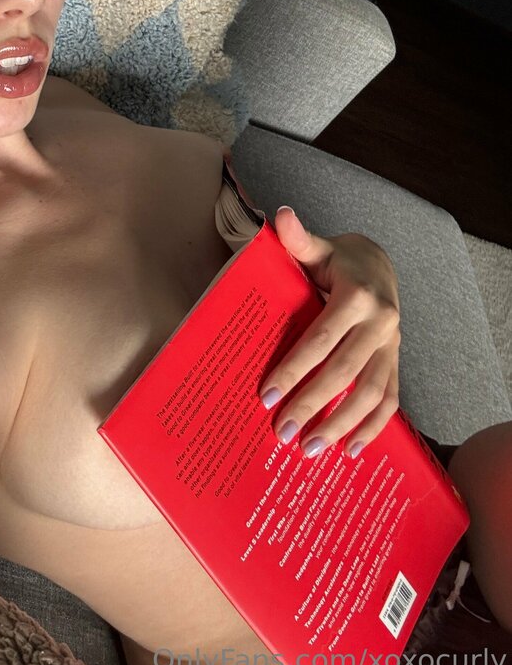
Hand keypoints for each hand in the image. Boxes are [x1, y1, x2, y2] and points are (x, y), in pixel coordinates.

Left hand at [258, 207, 400, 460]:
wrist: (379, 265)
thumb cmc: (337, 260)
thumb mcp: (317, 247)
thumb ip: (297, 238)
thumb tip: (280, 215)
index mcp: (357, 297)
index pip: (322, 340)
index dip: (295, 368)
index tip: (267, 395)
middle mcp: (381, 324)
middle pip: (345, 372)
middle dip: (313, 405)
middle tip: (282, 432)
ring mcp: (392, 346)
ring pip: (371, 393)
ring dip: (342, 425)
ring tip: (310, 449)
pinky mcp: (396, 362)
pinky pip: (391, 399)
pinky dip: (373, 427)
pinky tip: (350, 449)